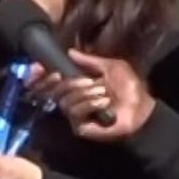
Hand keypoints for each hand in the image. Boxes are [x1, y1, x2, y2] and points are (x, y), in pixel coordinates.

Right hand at [28, 50, 155, 142]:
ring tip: (103, 94)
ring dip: (84, 94)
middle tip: (88, 81)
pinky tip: (103, 104)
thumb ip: (90, 60)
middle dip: (68, 83)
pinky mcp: (79, 127)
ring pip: (64, 101)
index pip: (52, 80)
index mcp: (77, 84)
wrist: (141, 111)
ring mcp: (75, 114)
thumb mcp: (111, 67)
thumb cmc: (130, 89)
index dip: (42, 74)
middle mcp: (72, 98)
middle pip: (53, 90)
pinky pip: (74, 113)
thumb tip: (70, 51)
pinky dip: (88, 105)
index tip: (37, 67)